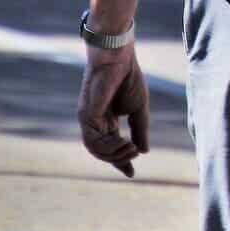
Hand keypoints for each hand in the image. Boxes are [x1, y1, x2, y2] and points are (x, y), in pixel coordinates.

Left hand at [77, 44, 149, 177]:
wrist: (119, 58)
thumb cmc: (128, 77)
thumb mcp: (139, 108)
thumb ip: (140, 130)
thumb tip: (144, 151)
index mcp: (107, 120)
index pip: (111, 146)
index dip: (121, 160)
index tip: (132, 173)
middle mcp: (95, 122)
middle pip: (102, 151)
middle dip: (118, 159)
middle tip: (135, 155)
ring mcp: (88, 119)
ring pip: (95, 149)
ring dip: (114, 154)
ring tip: (131, 148)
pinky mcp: (86, 115)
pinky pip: (93, 140)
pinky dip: (109, 146)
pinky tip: (124, 142)